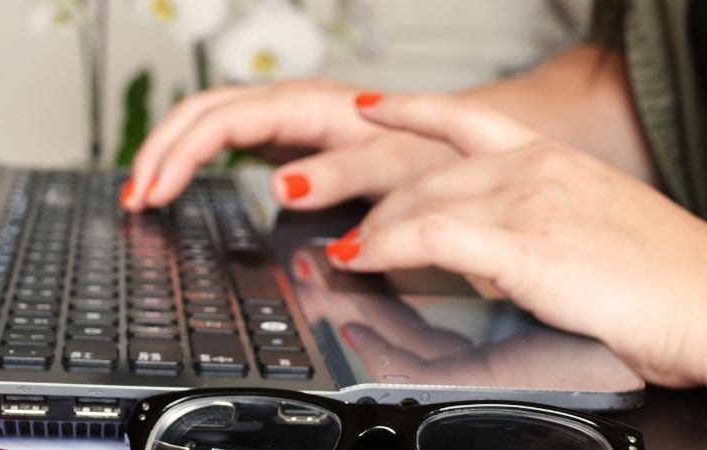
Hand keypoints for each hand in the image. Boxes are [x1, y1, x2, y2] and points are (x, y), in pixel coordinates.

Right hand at [121, 78, 460, 210]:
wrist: (451, 139)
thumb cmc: (427, 153)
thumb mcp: (393, 168)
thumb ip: (341, 174)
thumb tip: (281, 185)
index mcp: (308, 106)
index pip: (222, 123)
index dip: (180, 157)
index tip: (155, 195)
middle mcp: (288, 103)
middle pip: (200, 112)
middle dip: (159, 152)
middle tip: (133, 199)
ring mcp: (282, 116)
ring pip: (205, 119)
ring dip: (167, 152)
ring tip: (141, 191)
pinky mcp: (283, 134)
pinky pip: (221, 135)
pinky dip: (190, 157)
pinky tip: (175, 180)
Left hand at [325, 93, 706, 386]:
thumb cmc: (660, 277)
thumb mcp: (586, 227)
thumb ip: (529, 223)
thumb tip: (481, 248)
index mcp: (551, 158)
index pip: (465, 119)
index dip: (410, 109)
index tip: (372, 108)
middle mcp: (534, 168)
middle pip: (428, 175)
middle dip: (383, 208)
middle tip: (356, 233)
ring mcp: (527, 202)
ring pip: (421, 203)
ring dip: (375, 233)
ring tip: (350, 253)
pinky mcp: (523, 245)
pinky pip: (431, 238)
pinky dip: (385, 248)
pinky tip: (364, 259)